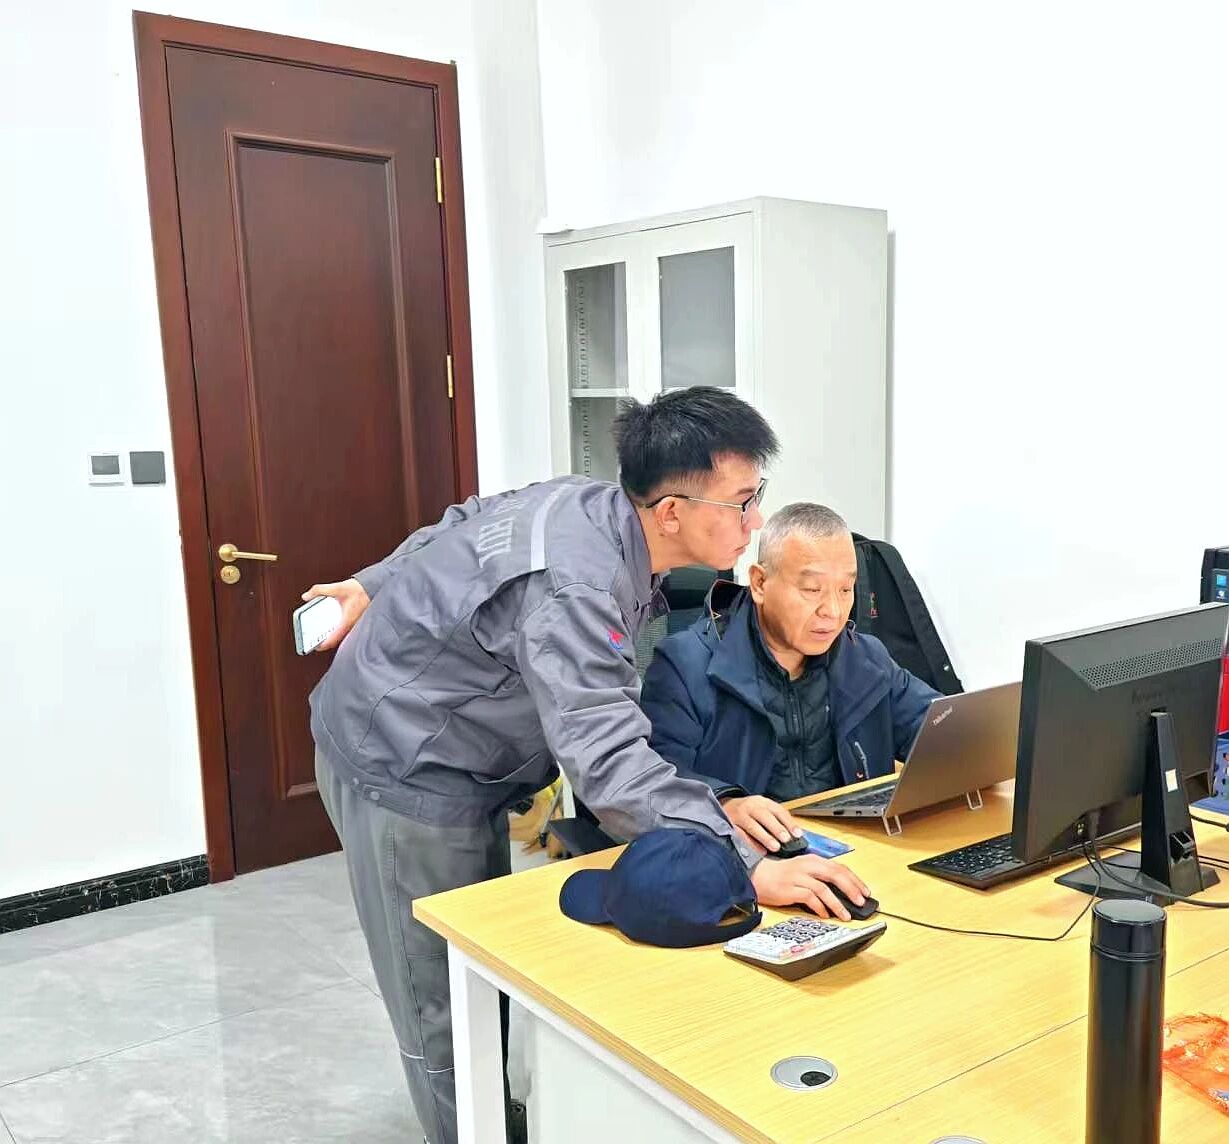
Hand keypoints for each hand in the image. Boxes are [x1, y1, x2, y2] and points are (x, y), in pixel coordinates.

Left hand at [300, 578, 369, 651]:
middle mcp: (351, 625)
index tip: (314, 646)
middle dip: (324, 641)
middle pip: (336, 639)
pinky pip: (345, 629)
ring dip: (331, 635)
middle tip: (314, 639)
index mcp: (346, 621)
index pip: (333, 640)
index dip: (322, 645)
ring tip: (320, 632)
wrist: (373, 586)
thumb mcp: (337, 587)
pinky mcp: (356, 621)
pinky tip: (331, 623)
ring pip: (341, 635)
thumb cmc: (359, 589)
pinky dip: (336, 629)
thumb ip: (319, 590)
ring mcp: (354, 624)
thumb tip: (306, 596)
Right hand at [721, 795, 801, 853]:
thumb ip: (776, 820)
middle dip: (776, 828)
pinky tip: (760, 851)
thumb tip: (794, 836)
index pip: (778, 810)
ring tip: (775, 847)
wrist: (725, 807)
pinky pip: (741, 835)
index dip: (788, 822)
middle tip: (786, 839)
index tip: (797, 834)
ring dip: (764, 837)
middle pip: (764, 816)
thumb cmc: (750, 812)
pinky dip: (751, 843)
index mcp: (762, 802)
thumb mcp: (763, 810)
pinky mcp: (730, 824)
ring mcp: (739, 815)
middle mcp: (750, 806)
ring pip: (752, 825)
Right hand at [750, 854, 869, 921]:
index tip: (865, 892)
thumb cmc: (781, 875)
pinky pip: (809, 898)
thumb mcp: (804, 870)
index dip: (855, 880)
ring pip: (824, 889)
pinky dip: (820, 907)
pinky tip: (825, 915)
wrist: (757, 875)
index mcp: (813, 860)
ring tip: (845, 915)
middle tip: (861, 902)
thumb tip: (842, 892)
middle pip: (835, 875)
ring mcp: (798, 877)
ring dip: (837, 903)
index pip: (839, 868)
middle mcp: (807, 866)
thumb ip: (821, 878)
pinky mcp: (789, 889)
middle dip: (852, 889)